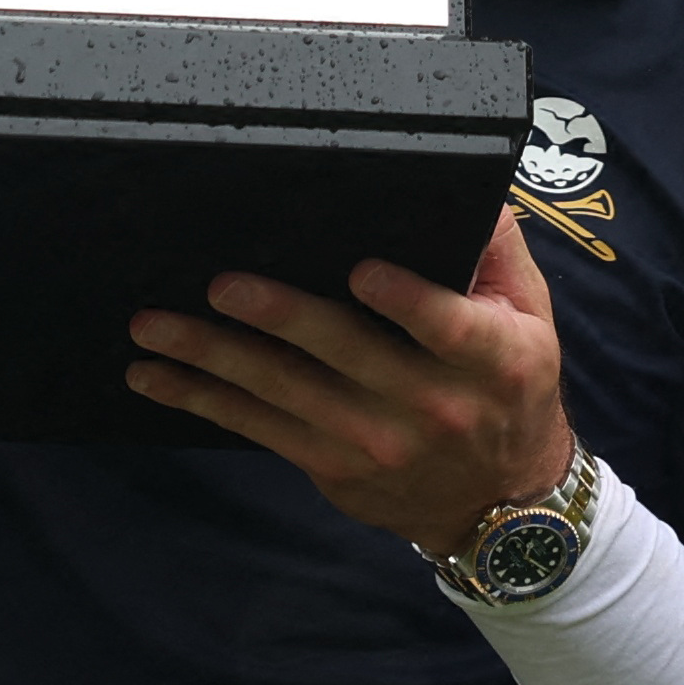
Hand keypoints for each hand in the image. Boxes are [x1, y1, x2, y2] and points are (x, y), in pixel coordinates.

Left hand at [124, 211, 573, 555]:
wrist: (499, 502)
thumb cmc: (509, 383)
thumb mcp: (530, 315)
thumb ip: (498, 250)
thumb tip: (465, 183)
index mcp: (492, 359)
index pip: (447, 328)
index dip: (406, 301)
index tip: (360, 270)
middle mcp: (432, 405)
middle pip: (346, 354)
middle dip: (279, 317)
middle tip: (220, 284)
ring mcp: (375, 442)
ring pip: (284, 393)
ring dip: (212, 358)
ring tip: (154, 325)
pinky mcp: (332, 465)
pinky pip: (258, 429)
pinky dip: (201, 401)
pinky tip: (153, 376)